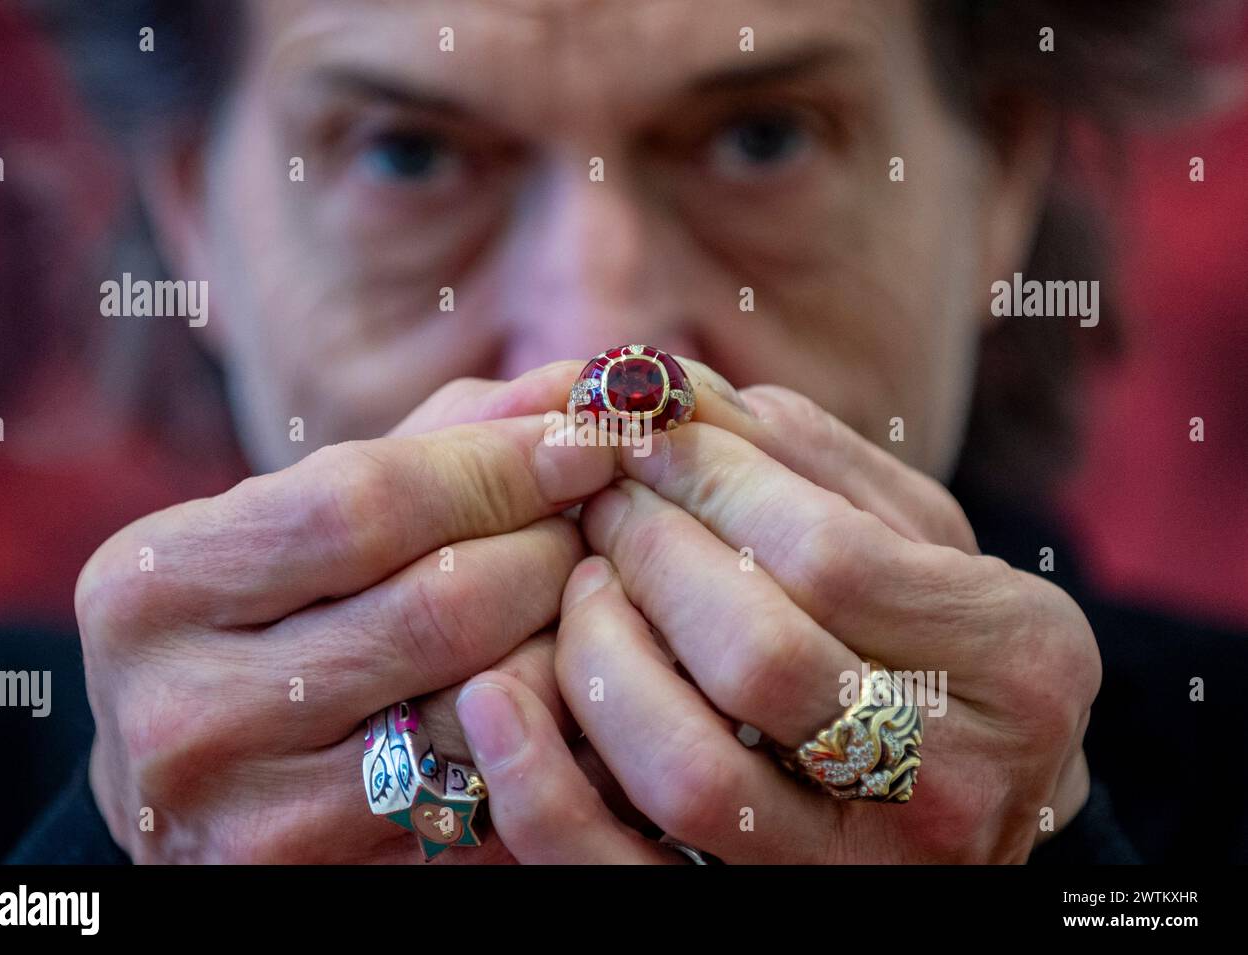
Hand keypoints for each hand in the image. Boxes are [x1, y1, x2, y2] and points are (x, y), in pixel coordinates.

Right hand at [76, 401, 617, 861]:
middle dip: (551, 548)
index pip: (366, 503)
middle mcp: (186, 710)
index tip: (590, 435)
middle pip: (444, 607)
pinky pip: (500, 794)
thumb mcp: (303, 515)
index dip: (498, 464)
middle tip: (588, 524)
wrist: (187, 783)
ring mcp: (259, 816)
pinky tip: (570, 688)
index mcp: (152, 585)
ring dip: (571, 640)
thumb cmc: (261, 617)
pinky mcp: (334, 879)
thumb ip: (436, 444)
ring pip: (489, 706)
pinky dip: (557, 730)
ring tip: (585, 601)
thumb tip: (575, 387)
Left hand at [456, 375, 1100, 862]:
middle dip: (650, 553)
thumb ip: (810, 458)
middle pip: (754, 655)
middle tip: (605, 502)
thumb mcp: (916, 535)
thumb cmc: (941, 637)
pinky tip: (496, 699)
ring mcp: (854, 869)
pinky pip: (621, 871)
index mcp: (1013, 660)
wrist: (975, 795)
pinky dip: (541, 788)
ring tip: (582, 587)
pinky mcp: (758, 912)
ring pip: (687, 770)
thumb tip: (672, 391)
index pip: (825, 555)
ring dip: (598, 654)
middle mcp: (950, 783)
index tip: (643, 432)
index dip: (712, 480)